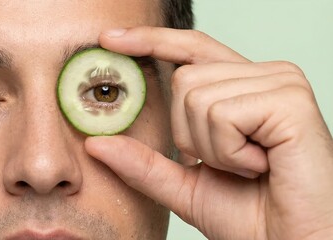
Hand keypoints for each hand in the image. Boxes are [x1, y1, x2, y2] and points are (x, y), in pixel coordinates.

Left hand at [85, 26, 332, 239]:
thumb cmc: (252, 216)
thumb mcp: (184, 187)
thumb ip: (142, 164)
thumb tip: (95, 144)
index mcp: (241, 88)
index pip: (190, 49)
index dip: (150, 40)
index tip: (108, 38)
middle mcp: (264, 75)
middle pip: (182, 79)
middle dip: (190, 135)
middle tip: (230, 163)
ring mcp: (280, 82)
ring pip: (196, 96)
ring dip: (212, 147)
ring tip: (249, 166)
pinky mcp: (289, 98)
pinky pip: (221, 113)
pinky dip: (229, 150)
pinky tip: (261, 164)